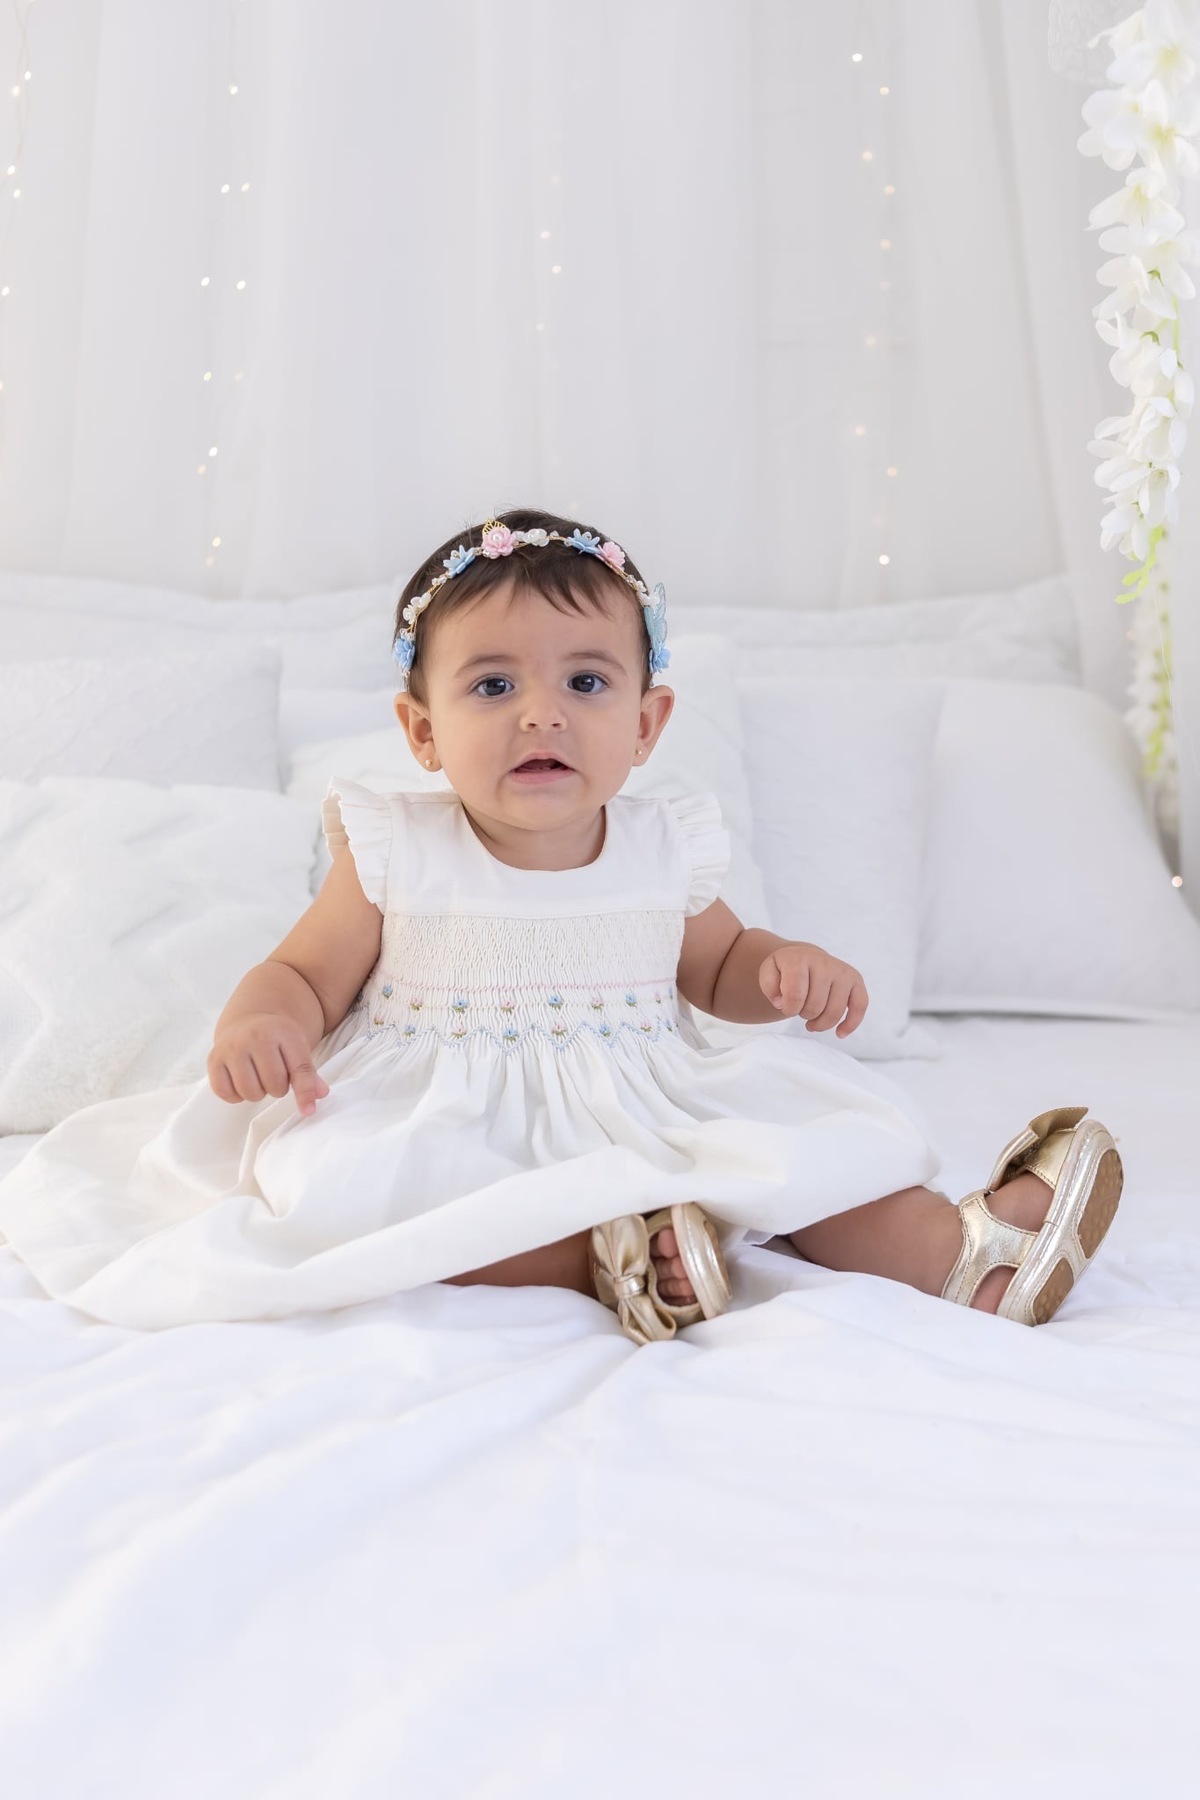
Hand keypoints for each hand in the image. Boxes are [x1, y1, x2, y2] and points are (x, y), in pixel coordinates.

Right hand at [207, 1012, 330, 1115]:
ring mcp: (232, 1046)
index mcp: (283, 1031)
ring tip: (259, 1077)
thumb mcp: (298, 1048)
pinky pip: (226, 1093)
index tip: (308, 1111)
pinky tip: (242, 1080)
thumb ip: (309, 1073)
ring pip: (250, 1092)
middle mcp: (255, 1036)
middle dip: (278, 1088)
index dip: (305, 1093)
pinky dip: (236, 1094)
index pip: (300, 1069)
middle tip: (275, 1076)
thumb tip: (320, 1096)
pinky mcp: (214, 1058)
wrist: (249, 1020)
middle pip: (274, 1085)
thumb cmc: (278, 1040)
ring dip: (258, 1092)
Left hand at [758, 942, 867, 1037]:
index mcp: (800, 959)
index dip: (789, 1009)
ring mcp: (842, 971)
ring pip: (835, 1011)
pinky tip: (840, 1034)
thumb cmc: (786, 969)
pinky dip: (851, 1024)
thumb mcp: (769, 972)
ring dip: (820, 1024)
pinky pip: (860, 1006)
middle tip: (799, 1010)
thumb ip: (769, 987)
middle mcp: (824, 962)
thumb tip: (781, 1002)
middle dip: (804, 1015)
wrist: (805, 957)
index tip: (785, 1007)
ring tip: (811, 1020)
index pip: (795, 996)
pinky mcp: (856, 981)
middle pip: (815, 1007)